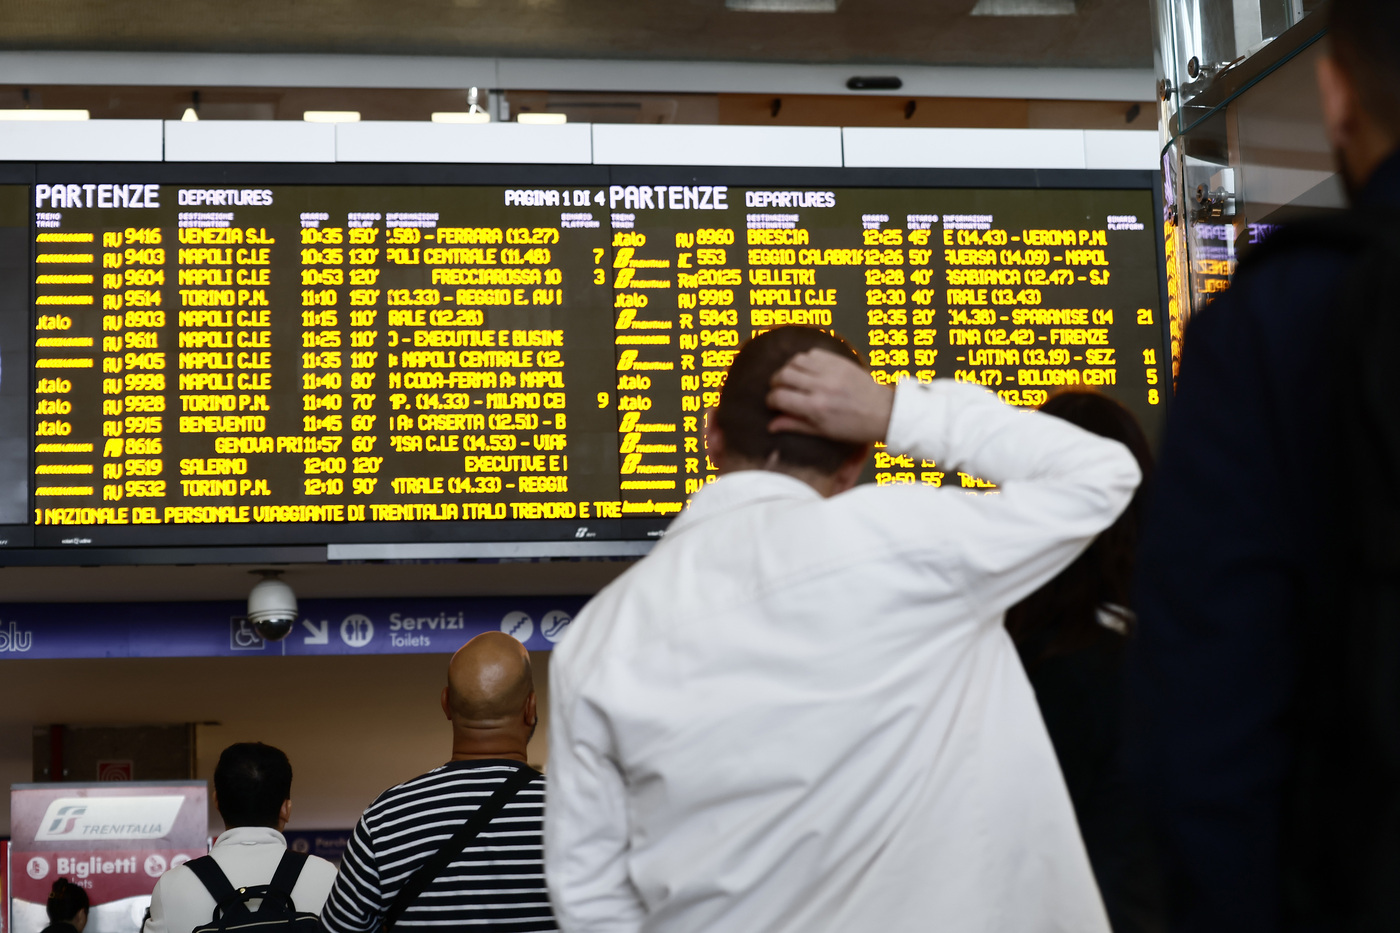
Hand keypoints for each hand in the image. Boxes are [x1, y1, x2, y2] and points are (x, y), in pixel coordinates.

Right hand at [766, 349, 894, 444]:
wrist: (884, 412)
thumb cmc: (854, 427)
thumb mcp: (823, 431)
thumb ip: (795, 425)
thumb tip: (771, 426)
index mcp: (816, 407)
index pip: (779, 397)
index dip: (771, 400)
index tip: (773, 403)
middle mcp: (821, 386)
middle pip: (783, 375)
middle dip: (776, 383)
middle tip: (779, 390)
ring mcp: (830, 370)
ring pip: (795, 360)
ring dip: (788, 369)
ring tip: (792, 379)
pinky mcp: (839, 361)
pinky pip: (812, 353)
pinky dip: (805, 360)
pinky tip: (808, 370)